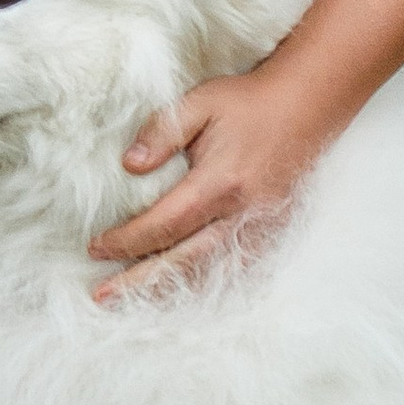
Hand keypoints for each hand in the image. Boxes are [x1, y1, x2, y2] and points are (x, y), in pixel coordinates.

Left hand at [88, 56, 337, 295]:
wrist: (306, 105)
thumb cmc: (248, 103)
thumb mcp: (199, 103)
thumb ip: (162, 133)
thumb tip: (130, 165)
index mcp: (220, 183)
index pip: (165, 225)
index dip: (128, 241)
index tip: (97, 247)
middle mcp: (243, 215)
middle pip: (184, 262)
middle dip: (140, 281)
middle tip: (103, 296)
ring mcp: (262, 229)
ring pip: (210, 274)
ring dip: (170, 291)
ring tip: (133, 301)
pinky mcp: (272, 234)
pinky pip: (235, 271)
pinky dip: (204, 285)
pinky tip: (179, 291)